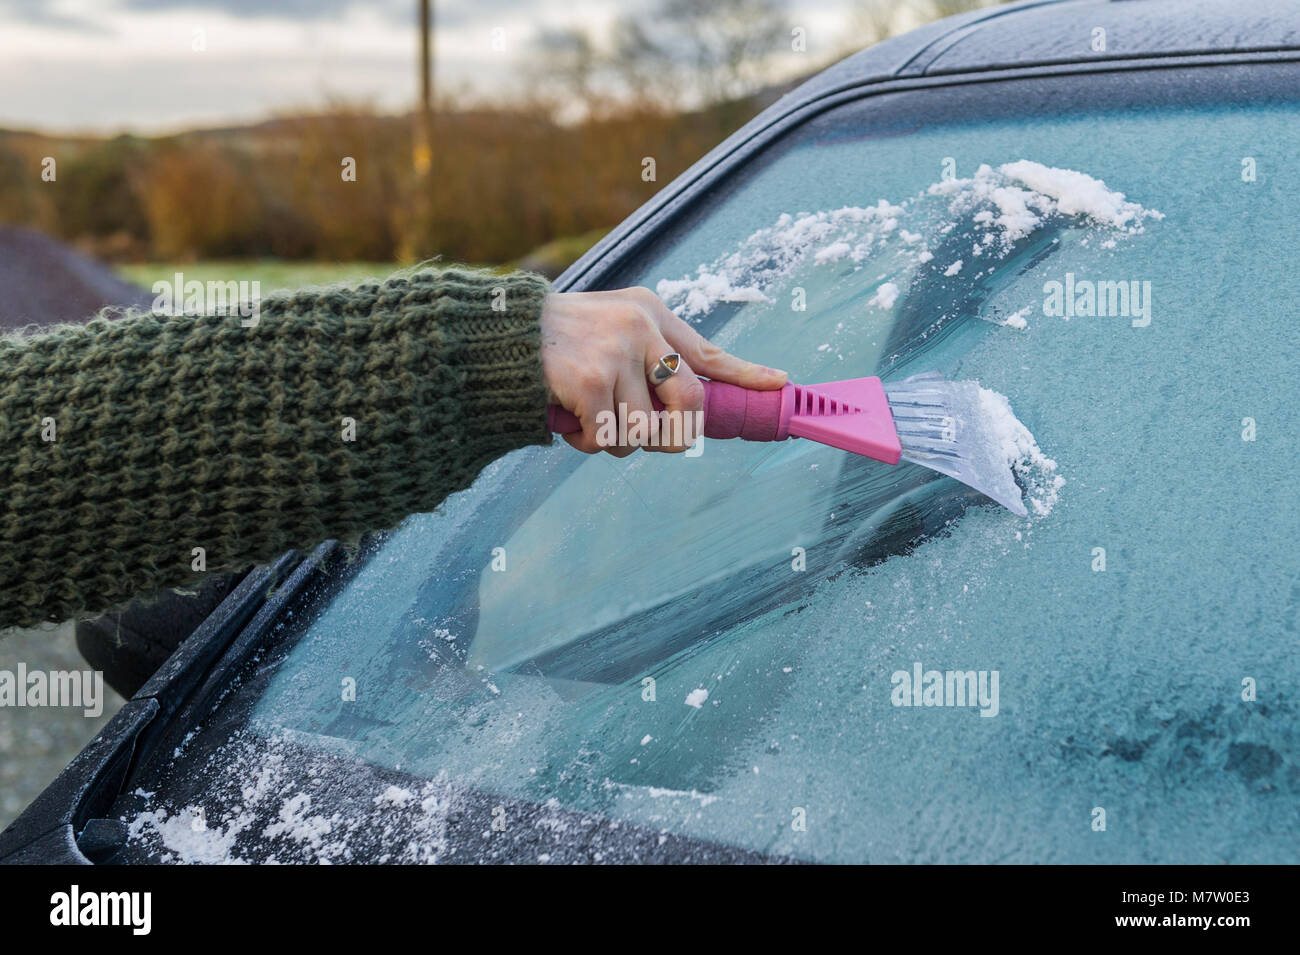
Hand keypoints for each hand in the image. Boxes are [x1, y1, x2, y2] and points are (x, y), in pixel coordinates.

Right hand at [540, 286, 786, 455]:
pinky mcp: (592, 380)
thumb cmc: (554, 343)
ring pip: (645, 431)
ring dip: (616, 442)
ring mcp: (617, 351)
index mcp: (649, 311)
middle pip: (690, 403)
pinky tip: (569, 422)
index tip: (779, 384)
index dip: (746, 374)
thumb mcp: (608, 330)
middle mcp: (641, 326)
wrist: (494, 336)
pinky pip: (609, 439)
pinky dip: (587, 443)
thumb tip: (684, 412)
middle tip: (646, 437)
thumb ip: (646, 358)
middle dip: (673, 434)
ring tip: (587, 419)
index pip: (707, 350)